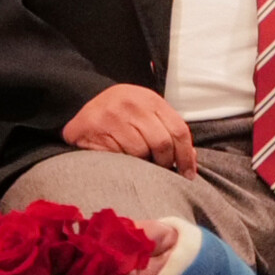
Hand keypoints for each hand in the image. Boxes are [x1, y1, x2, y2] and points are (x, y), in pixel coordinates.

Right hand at [63, 86, 195, 175]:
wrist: (84, 111)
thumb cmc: (122, 118)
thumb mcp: (147, 117)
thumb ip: (168, 132)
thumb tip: (190, 159)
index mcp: (151, 100)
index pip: (179, 130)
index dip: (186, 156)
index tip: (188, 174)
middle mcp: (134, 104)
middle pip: (162, 142)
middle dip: (165, 162)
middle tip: (159, 170)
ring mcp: (114, 114)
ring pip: (140, 151)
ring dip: (142, 163)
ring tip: (137, 162)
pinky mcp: (96, 126)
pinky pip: (119, 154)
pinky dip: (124, 162)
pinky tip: (120, 159)